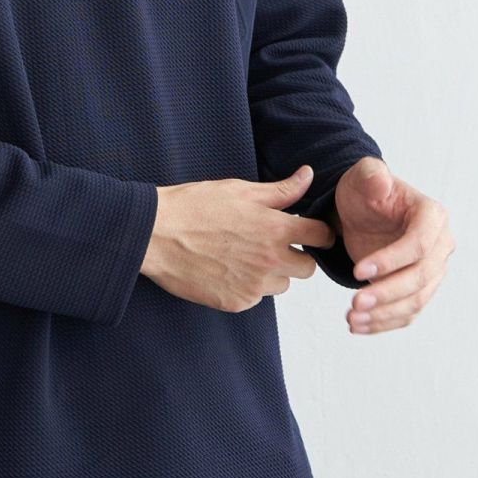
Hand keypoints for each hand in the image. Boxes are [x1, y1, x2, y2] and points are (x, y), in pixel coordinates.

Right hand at [139, 165, 335, 312]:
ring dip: (272, 273)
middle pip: (307, 268)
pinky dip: (248, 286)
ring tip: (243, 255)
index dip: (318, 233)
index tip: (310, 232)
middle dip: (296, 255)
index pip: (321, 237)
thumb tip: (308, 175)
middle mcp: (270, 261)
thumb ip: (281, 190)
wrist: (156, 234)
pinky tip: (227, 268)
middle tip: (271, 244)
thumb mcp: (240, 190)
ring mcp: (254, 286)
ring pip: (282, 284)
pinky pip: (256, 297)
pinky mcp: (237, 302)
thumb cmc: (195, 206)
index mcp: (275, 229)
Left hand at [333, 157, 453, 335]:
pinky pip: (407, 312)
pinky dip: (384, 322)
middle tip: (354, 303)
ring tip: (352, 318)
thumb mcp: (362, 176)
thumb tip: (382, 181)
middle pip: (421, 277)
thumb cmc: (363, 191)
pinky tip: (358, 326)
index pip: (418, 245)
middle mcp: (440, 245)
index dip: (391, 261)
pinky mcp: (419, 289)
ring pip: (416, 300)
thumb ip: (371, 175)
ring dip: (385, 314)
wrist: (360, 211)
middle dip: (388, 293)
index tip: (358, 271)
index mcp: (432, 215)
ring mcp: (432, 269)